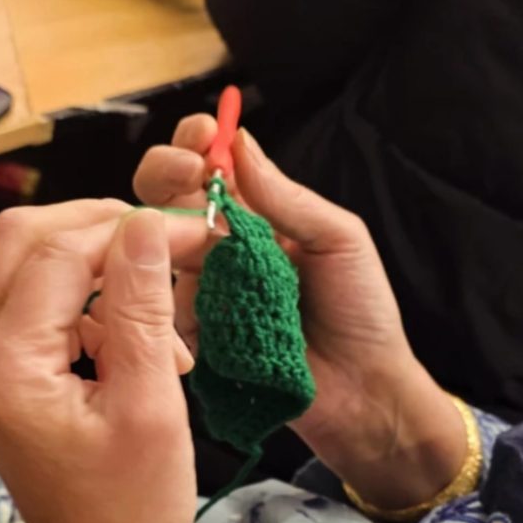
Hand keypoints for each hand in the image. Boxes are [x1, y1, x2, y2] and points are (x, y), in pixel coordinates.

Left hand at [0, 200, 205, 522]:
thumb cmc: (133, 508)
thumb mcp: (150, 404)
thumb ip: (144, 308)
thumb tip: (148, 226)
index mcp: (5, 365)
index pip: (59, 252)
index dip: (130, 229)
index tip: (194, 230)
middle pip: (24, 240)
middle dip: (102, 229)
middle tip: (169, 242)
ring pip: (31, 266)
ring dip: (103, 270)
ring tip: (165, 322)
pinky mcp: (5, 374)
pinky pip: (43, 306)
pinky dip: (96, 308)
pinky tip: (145, 348)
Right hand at [134, 119, 465, 509]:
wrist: (366, 388)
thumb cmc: (362, 309)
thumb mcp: (339, 239)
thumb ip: (287, 198)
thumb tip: (240, 143)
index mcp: (255, 222)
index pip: (210, 172)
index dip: (195, 146)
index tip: (202, 134)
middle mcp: (222, 254)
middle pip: (166, 203)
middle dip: (164, 176)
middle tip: (186, 174)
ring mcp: (205, 297)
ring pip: (157, 254)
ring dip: (163, 233)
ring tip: (190, 236)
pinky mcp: (197, 341)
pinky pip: (164, 314)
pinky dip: (161, 295)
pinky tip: (175, 286)